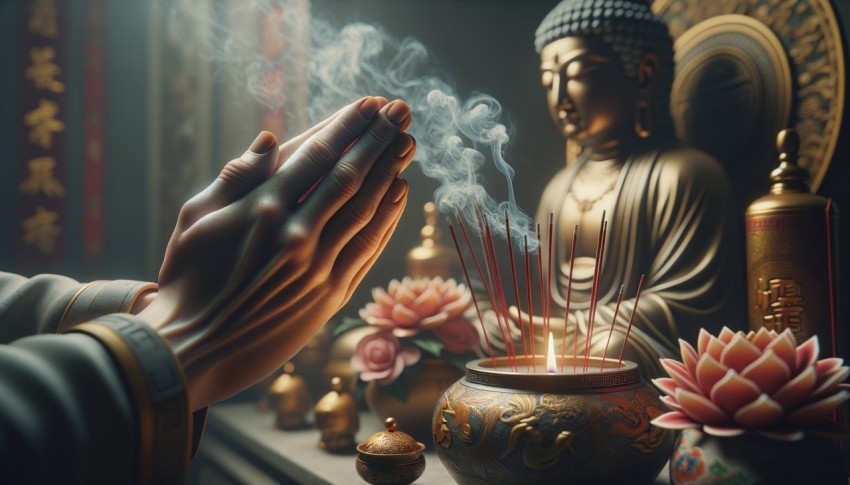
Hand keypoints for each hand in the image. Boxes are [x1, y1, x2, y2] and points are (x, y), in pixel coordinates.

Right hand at [138, 97, 415, 409]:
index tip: (369, 104)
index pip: (316, 155)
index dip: (347, 126)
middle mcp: (296, 235)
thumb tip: (270, 138)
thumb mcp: (196, 217)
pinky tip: (399, 193)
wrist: (192, 349)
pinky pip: (368, 250)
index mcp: (263, 209)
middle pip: (349, 176)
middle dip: (378, 139)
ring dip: (391, 172)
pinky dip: (387, 219)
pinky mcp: (330, 296)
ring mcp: (317, 267)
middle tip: (400, 112)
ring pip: (366, 210)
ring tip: (407, 143)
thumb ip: (237, 176)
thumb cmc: (187, 279)